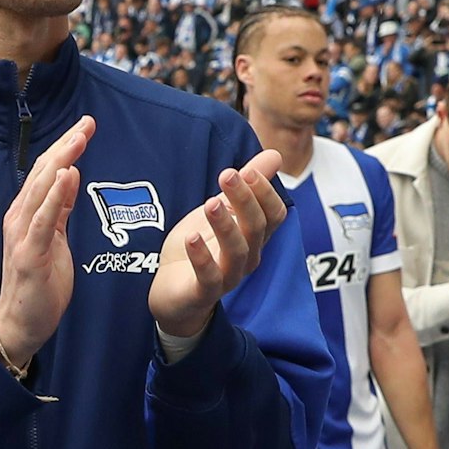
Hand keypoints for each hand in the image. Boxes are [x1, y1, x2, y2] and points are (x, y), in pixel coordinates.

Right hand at [0, 115, 93, 369]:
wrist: (20, 323)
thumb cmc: (38, 283)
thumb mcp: (55, 239)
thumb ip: (60, 209)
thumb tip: (71, 176)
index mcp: (26, 213)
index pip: (47, 171)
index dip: (65, 146)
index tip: (85, 126)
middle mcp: (19, 217)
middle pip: (44, 172)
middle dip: (66, 145)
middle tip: (87, 122)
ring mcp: (22, 234)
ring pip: (42, 189)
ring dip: (61, 161)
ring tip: (79, 138)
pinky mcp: (29, 253)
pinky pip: (43, 219)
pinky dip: (55, 195)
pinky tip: (67, 175)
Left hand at [149, 149, 286, 338]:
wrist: (173, 293)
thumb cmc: (202, 248)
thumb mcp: (222, 210)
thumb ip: (246, 185)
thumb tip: (275, 155)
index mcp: (254, 237)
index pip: (273, 215)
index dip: (265, 193)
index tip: (248, 170)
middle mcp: (247, 257)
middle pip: (256, 228)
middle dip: (245, 200)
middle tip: (227, 174)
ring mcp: (227, 277)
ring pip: (237, 252)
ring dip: (226, 226)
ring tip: (211, 202)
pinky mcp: (202, 292)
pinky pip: (209, 277)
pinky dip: (202, 258)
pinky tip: (192, 238)